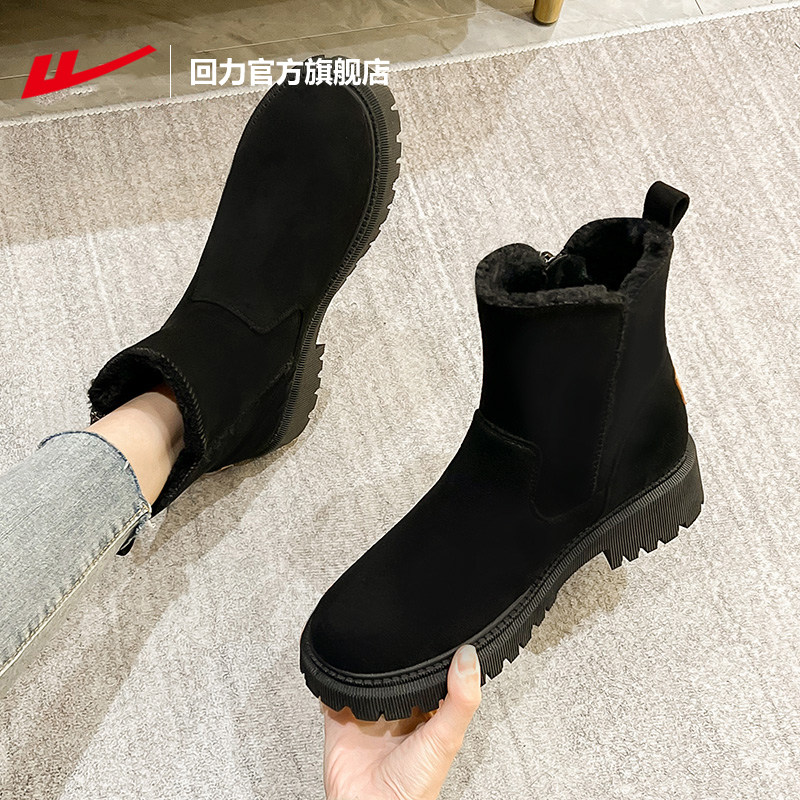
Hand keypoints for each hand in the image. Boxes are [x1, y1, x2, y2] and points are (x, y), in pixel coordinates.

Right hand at [323, 645, 481, 799]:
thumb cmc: (414, 790)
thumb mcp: (446, 739)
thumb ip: (461, 701)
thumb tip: (470, 658)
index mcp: (427, 715)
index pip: (432, 677)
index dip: (435, 658)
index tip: (437, 634)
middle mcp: (398, 714)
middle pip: (397, 675)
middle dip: (395, 658)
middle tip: (395, 635)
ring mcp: (368, 717)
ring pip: (365, 680)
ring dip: (363, 666)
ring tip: (366, 648)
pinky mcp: (341, 721)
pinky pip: (333, 694)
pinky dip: (332, 683)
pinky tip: (339, 671)